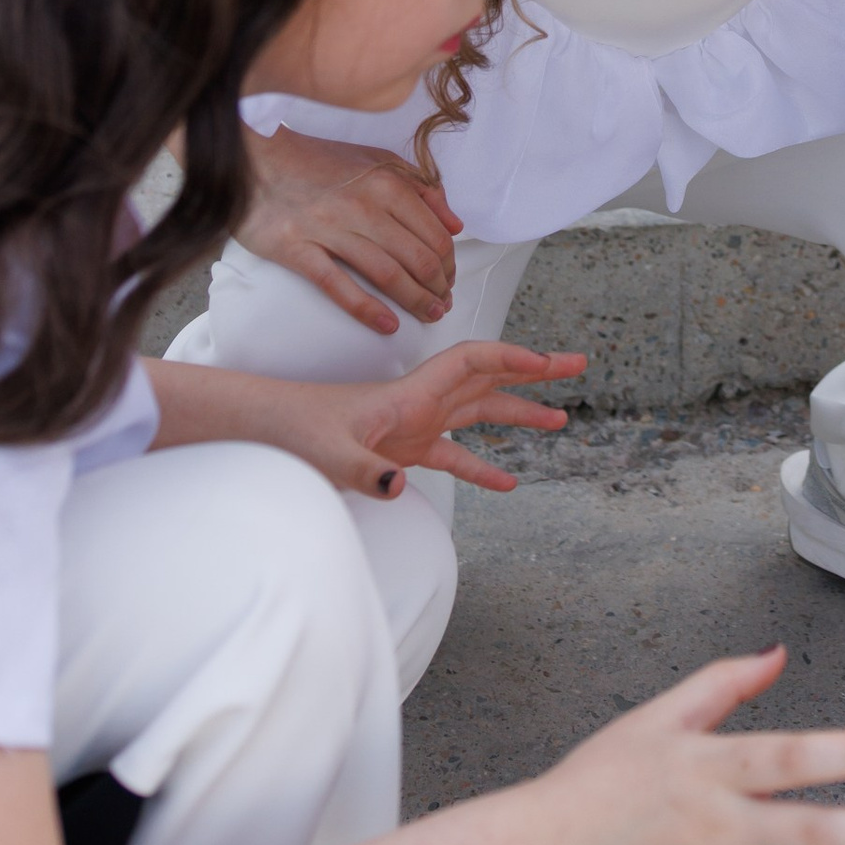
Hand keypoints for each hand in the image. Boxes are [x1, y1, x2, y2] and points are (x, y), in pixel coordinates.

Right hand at [244, 127, 458, 331]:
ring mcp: (329, 229)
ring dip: (415, 301)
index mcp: (386, 182)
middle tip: (444, 303)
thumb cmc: (318, 161)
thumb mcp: (377, 160)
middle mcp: (363, 206)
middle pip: (417, 257)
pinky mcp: (297, 250)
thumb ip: (421, 188)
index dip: (449, 263)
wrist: (254, 160)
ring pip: (386, 274)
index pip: (434, 233)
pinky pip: (339, 286)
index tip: (449, 279)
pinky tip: (388, 325)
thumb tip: (456, 224)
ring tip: (430, 315)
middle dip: (438, 287)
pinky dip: (367, 310)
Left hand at [280, 340, 586, 499]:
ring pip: (479, 412)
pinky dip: (483, 466)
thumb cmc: (294, 431)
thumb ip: (363, 471)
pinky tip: (509, 482)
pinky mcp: (403, 450)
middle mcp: (421, 402)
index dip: (512, 357)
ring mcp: (415, 425)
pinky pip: (455, 455)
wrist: (267, 428)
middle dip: (533, 370)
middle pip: (489, 378)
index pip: (472, 362)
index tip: (549, 362)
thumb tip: (398, 488)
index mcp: (411, 394)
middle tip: (577, 364)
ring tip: (561, 419)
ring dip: (519, 412)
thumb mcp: (327, 453)